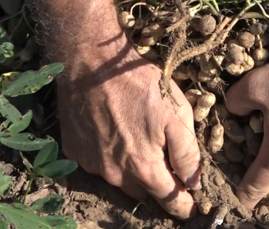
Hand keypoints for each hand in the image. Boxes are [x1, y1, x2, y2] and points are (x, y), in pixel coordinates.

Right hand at [57, 43, 200, 218]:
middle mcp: (115, 175)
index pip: (170, 200)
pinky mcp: (74, 152)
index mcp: (144, 167)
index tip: (192, 206)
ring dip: (133, 171)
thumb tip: (194, 183)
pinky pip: (99, 165)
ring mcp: (91, 165)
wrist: (90, 62)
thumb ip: (187, 154)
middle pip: (144, 193)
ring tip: (138, 144)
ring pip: (120, 180)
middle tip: (168, 169)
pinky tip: (114, 133)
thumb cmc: (138, 83)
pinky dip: (110, 157)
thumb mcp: (176, 113)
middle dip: (158, 186)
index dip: (184, 205)